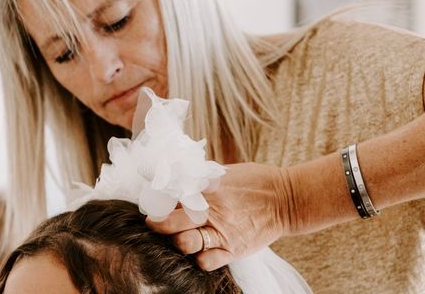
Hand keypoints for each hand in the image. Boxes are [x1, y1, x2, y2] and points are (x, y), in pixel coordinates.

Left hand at [146, 162, 295, 270]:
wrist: (285, 199)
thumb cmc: (253, 182)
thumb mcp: (223, 174)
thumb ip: (199, 179)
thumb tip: (175, 179)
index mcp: (208, 189)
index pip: (171, 195)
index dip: (157, 200)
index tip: (151, 202)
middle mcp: (212, 211)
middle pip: (173, 221)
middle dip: (158, 223)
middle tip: (153, 222)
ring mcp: (222, 232)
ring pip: (186, 244)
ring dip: (175, 241)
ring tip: (175, 238)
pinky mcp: (233, 250)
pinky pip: (207, 261)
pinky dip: (197, 258)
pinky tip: (197, 251)